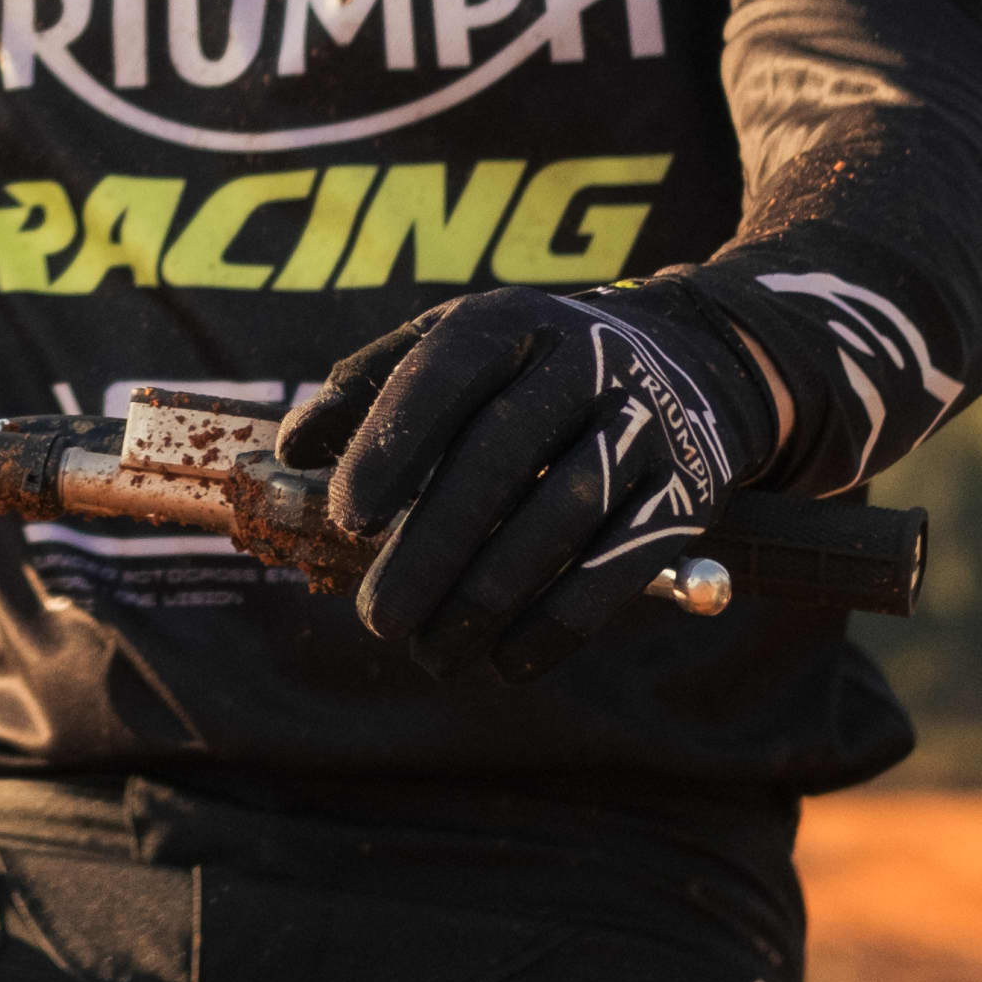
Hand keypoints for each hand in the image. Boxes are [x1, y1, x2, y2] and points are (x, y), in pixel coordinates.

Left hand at [281, 282, 777, 682]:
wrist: (690, 364)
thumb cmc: (527, 367)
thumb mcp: (453, 345)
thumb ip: (367, 388)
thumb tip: (291, 450)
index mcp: (507, 320)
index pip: (443, 376)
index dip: (392, 446)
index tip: (347, 521)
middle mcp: (582, 362)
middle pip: (499, 458)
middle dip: (432, 547)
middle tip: (377, 621)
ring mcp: (643, 423)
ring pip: (561, 516)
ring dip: (488, 597)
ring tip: (430, 653)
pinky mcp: (688, 489)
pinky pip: (621, 563)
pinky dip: (561, 621)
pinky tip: (507, 662)